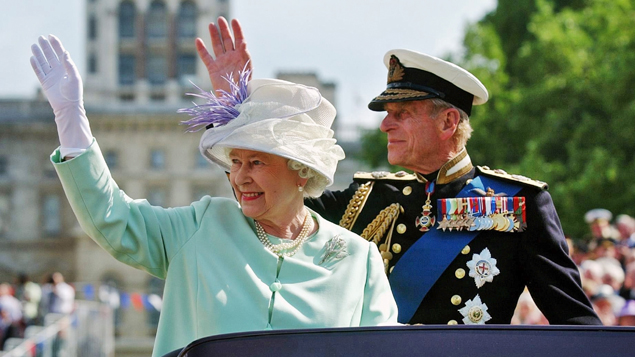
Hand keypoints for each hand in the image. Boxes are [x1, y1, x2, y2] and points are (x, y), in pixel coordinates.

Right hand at [30, 35, 91, 157]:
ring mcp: (51, 76)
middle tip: (40, 38)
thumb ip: (69, 65)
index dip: (56, 45)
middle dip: (46, 47)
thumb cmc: (74, 93)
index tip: (51, 36)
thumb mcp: (74, 78)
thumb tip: (65, 53)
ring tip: (34, 45)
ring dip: (39, 54)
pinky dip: (35, 65)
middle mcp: (59, 71)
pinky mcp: (45, 82)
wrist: (68, 107)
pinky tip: (32, 58)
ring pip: (43, 62)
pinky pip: (39, 72)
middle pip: (50, 56)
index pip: (60, 53)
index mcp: (67, 68)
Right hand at [196, 17, 252, 94]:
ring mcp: (221, 63)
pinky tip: (198, 41)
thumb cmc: (243, 88)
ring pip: (217, 46)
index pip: (239, 40)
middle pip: (227, 40)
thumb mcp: (246, 71)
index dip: (237, 30)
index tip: (234, 20)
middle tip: (220, 19)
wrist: (233, 101)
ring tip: (211, 25)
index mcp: (241, 58)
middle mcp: (231, 58)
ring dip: (214, 35)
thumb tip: (244, 43)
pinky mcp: (212, 69)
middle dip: (224, 30)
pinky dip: (201, 49)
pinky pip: (206, 57)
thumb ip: (245, 56)